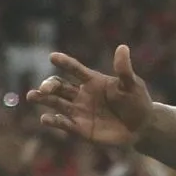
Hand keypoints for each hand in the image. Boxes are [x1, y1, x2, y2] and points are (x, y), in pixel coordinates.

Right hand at [26, 45, 152, 146]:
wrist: (143, 127)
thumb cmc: (137, 102)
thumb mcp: (132, 85)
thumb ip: (124, 69)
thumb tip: (122, 47)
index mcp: (93, 81)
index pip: (75, 69)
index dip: (65, 63)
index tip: (53, 57)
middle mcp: (82, 94)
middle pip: (59, 86)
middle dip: (49, 85)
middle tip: (44, 88)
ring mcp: (79, 111)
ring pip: (56, 103)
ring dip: (43, 100)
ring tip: (32, 96)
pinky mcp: (80, 128)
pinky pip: (64, 123)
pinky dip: (54, 121)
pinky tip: (46, 118)